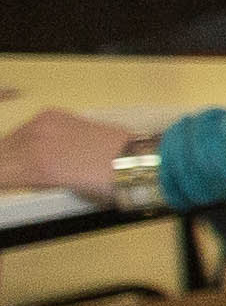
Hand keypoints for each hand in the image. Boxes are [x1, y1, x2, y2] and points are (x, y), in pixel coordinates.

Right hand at [4, 105, 144, 195]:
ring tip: (19, 165)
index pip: (1, 175)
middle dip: (4, 167)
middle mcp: (34, 143)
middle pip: (0, 156)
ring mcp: (41, 126)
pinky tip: (33, 148)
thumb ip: (33, 182)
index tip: (9, 185)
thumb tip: (15, 178)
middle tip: (13, 176)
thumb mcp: (63, 190)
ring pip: (8, 141)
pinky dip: (23, 139)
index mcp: (37, 168)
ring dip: (9, 154)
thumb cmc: (103, 184)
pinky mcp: (50, 114)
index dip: (3, 182)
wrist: (132, 158)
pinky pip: (24, 128)